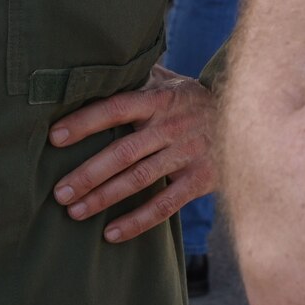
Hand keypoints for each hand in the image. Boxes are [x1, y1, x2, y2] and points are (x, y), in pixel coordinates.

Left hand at [48, 65, 215, 243]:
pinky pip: (165, 205)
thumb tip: (94, 71)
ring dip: (104, 198)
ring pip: (139, 180)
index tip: (55, 137)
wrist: (249, 117)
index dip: (85, 122)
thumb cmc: (194, 99)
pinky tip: (111, 233)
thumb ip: (137, 78)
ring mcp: (187, 153)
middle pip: (123, 152)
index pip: (116, 107)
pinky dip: (137, 221)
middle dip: (88, 174)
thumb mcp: (170, 81)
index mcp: (159, 99)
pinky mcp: (200, 179)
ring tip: (75, 212)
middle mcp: (171, 126)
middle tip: (59, 192)